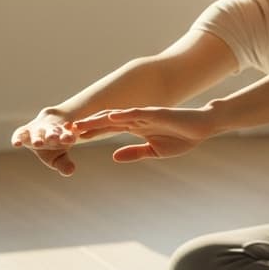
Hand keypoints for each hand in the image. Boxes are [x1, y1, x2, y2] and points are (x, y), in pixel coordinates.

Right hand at [10, 110, 82, 176]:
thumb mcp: (60, 157)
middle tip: (54, 138)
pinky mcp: (23, 132)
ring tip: (38, 144)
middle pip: (52, 132)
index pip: (66, 135)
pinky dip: (17, 139)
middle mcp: (49, 132)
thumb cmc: (54, 147)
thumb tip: (70, 172)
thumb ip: (64, 164)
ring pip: (37, 134)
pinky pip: (19, 134)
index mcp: (62, 136)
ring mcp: (36, 131)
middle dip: (53, 135)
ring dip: (37, 138)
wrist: (42, 130)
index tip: (71, 139)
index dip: (68, 137)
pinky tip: (16, 145)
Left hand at [70, 106, 216, 162]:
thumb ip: (134, 152)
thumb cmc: (182, 138)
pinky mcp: (157, 113)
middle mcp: (137, 119)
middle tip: (65, 132)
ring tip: (80, 125)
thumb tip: (114, 156)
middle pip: (106, 122)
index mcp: (136, 128)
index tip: (72, 139)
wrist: (203, 127)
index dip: (91, 134)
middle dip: (87, 127)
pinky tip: (109, 117)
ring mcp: (145, 115)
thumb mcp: (154, 151)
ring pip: (116, 117)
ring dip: (97, 121)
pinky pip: (137, 114)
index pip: (108, 130)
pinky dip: (123, 115)